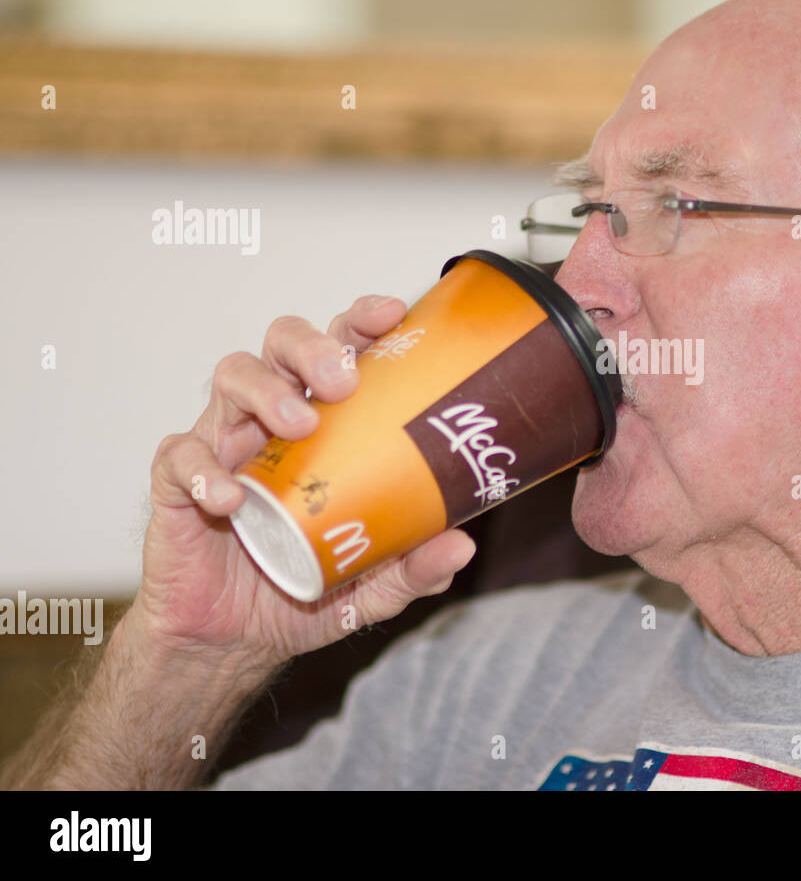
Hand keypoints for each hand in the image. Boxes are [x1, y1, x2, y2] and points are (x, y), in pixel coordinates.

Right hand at [135, 295, 475, 668]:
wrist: (235, 642)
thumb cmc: (303, 585)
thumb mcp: (372, 586)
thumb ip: (414, 567)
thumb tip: (463, 545)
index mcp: (325, 424)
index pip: (341, 349)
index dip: (361, 321)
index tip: (392, 315)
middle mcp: (272, 420)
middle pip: (284, 344)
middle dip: (314, 346)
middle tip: (344, 381)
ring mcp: (224, 446)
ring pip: (233, 377)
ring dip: (266, 390)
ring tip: (299, 424)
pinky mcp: (178, 486)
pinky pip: (179, 458)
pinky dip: (203, 471)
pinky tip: (230, 499)